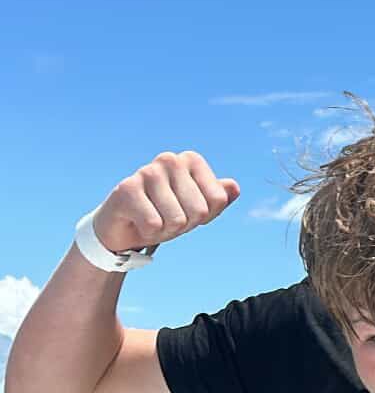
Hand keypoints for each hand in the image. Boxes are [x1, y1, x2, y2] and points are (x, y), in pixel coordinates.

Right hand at [90, 151, 240, 256]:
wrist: (123, 228)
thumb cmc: (163, 215)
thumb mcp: (196, 210)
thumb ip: (217, 198)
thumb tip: (233, 187)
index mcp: (191, 160)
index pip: (218, 200)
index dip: (203, 216)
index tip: (185, 211)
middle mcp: (170, 159)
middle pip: (199, 211)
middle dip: (184, 225)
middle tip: (165, 218)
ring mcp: (148, 171)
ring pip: (177, 220)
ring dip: (165, 230)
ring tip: (151, 219)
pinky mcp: (126, 188)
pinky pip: (154, 224)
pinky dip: (147, 232)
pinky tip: (137, 221)